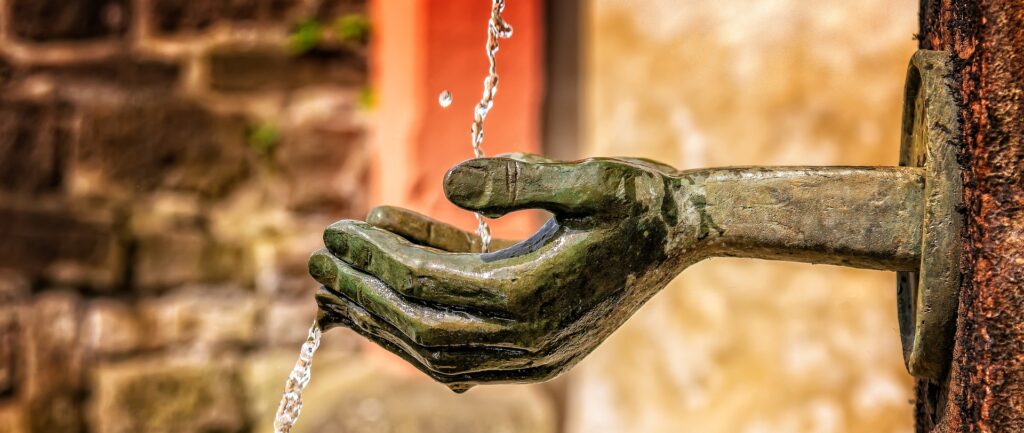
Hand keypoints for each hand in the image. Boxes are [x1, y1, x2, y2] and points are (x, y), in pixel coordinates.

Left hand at [309, 153, 699, 390]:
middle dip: (363, 293)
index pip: (428, 285)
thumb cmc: (641, 201)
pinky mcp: (534, 346)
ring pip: (435, 346)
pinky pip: (463, 341)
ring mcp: (531, 352)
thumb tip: (447, 180)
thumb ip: (521, 178)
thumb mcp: (592, 177)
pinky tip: (398, 274)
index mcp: (534, 299)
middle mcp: (528, 339)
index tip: (335, 229)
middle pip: (420, 325)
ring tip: (337, 285)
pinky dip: (423, 314)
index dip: (376, 257)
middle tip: (316, 263)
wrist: (685, 234)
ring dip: (383, 315)